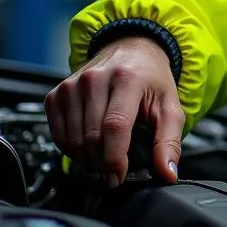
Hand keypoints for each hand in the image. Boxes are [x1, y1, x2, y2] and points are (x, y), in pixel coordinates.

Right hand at [45, 37, 182, 186]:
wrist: (131, 49)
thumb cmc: (151, 79)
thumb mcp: (169, 106)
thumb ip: (169, 141)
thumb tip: (168, 174)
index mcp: (126, 79)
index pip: (114, 127)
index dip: (114, 159)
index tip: (118, 177)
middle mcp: (94, 79)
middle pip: (91, 137)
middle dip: (102, 163)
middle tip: (115, 170)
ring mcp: (72, 85)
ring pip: (72, 140)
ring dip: (87, 159)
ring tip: (104, 158)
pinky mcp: (57, 94)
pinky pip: (58, 135)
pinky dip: (71, 149)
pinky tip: (88, 146)